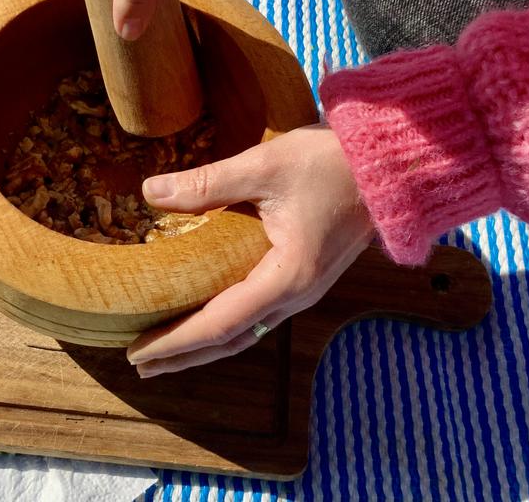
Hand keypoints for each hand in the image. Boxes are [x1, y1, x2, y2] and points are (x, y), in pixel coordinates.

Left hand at [127, 125, 375, 376]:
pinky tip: (208, 318)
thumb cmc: (331, 163)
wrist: (389, 167)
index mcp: (286, 277)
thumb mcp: (265, 166)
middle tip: (141, 364)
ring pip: (246, 331)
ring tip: (167, 353)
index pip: (219, 324)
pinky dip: (226, 325)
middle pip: (231, 340)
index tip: (138, 353)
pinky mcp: (305, 278)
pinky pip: (259, 314)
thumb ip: (207, 184)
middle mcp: (296, 295)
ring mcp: (303, 290)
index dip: (176, 342)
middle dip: (184, 356)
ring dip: (205, 345)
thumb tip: (150, 192)